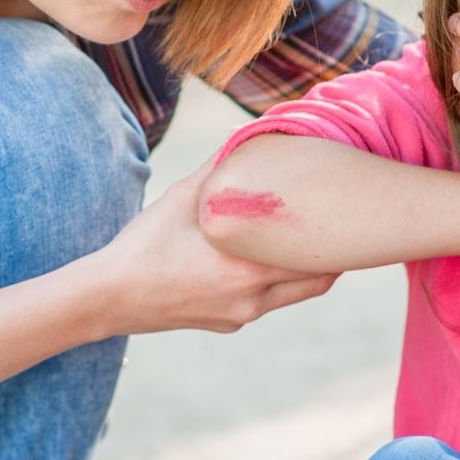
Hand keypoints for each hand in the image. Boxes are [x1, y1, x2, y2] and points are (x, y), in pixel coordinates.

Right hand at [88, 164, 338, 335]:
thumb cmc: (144, 243)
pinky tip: (261, 258)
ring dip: (303, 269)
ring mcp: (241, 315)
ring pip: (292, 294)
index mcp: (247, 267)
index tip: (350, 212)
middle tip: (345, 227)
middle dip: (333, 256)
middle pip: (317, 281)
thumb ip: (219, 168)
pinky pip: (264, 302)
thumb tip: (244, 135)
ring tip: (310, 238)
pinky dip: (272, 280)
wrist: (109, 297)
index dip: (340, 237)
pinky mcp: (228, 324)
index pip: (318, 258)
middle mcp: (252, 298)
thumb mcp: (182, 197)